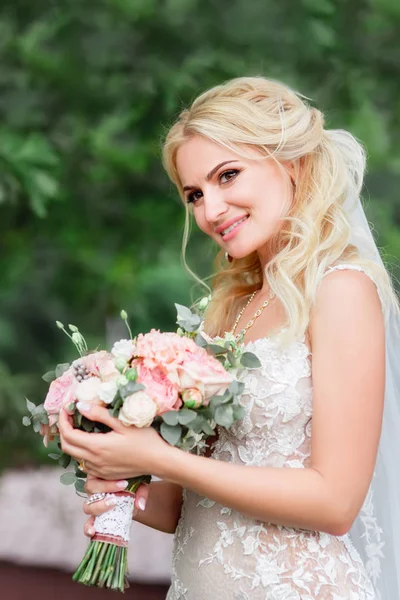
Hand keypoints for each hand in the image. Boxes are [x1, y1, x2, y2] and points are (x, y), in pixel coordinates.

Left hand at [58, 403, 172, 479]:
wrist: (159, 461)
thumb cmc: (145, 440)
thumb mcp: (123, 423)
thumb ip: (100, 414)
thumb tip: (81, 406)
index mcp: (97, 446)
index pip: (68, 434)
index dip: (63, 420)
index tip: (67, 408)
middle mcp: (94, 461)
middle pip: (66, 447)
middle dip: (63, 430)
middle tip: (70, 416)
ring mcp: (99, 470)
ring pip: (74, 456)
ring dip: (72, 442)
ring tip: (80, 426)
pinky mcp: (104, 474)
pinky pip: (85, 463)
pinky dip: (82, 451)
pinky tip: (92, 441)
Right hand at [82, 475, 149, 537]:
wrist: (135, 495)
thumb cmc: (133, 484)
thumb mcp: (139, 484)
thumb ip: (141, 492)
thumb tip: (140, 505)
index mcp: (102, 475)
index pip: (99, 476)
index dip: (109, 483)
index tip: (125, 484)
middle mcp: (95, 489)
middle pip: (90, 488)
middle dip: (103, 491)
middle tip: (115, 499)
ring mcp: (94, 504)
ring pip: (87, 506)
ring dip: (97, 508)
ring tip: (110, 509)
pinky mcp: (96, 517)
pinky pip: (88, 523)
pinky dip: (88, 528)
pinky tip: (93, 532)